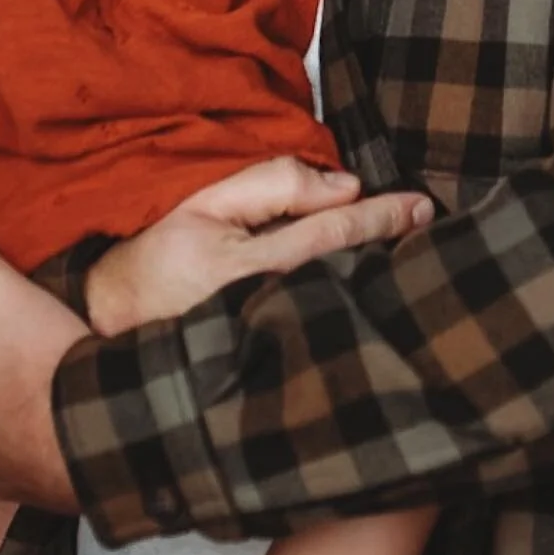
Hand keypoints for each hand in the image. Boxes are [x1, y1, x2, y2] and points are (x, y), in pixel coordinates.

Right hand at [86, 157, 433, 335]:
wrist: (113, 328)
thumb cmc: (157, 261)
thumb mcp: (204, 204)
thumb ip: (273, 186)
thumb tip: (344, 188)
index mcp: (248, 266)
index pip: (332, 233)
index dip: (382, 217)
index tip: (420, 206)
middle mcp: (266, 311)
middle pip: (351, 279)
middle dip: (396, 258)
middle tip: (440, 238)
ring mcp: (270, 345)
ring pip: (344, 310)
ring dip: (383, 288)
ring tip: (423, 268)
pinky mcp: (270, 368)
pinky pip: (325, 336)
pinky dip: (357, 316)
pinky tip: (381, 307)